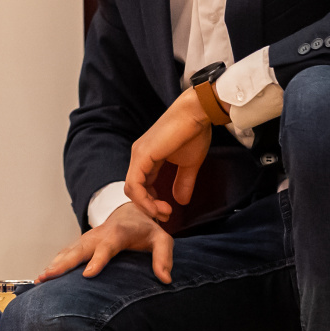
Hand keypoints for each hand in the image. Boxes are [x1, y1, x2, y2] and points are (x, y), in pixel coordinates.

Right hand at [37, 200, 176, 284]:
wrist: (131, 210)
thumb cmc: (146, 228)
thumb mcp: (162, 239)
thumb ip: (164, 256)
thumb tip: (165, 279)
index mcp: (118, 233)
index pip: (107, 247)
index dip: (98, 260)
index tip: (87, 274)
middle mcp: (99, 235)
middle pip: (80, 249)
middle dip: (64, 263)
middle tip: (50, 276)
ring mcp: (89, 238)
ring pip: (69, 250)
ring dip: (54, 264)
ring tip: (41, 279)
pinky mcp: (83, 243)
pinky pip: (66, 252)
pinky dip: (54, 262)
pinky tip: (44, 276)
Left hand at [123, 86, 214, 223]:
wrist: (197, 113)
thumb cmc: (194, 133)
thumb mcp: (189, 164)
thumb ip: (183, 182)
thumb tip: (181, 202)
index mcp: (147, 157)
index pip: (141, 185)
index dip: (152, 202)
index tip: (168, 212)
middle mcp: (139, 156)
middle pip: (134, 190)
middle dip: (149, 207)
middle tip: (166, 217)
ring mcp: (138, 155)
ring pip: (132, 190)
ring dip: (147, 207)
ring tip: (165, 213)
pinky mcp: (142, 156)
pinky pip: (135, 185)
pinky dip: (144, 200)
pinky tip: (159, 207)